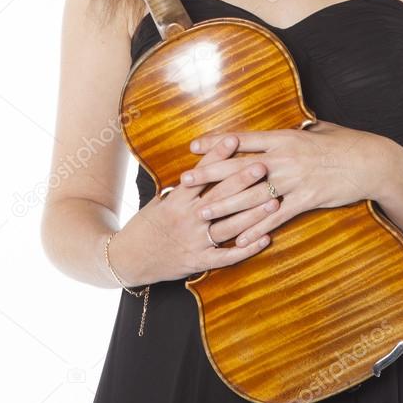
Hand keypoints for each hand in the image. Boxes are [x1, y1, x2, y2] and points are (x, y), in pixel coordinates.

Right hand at [109, 135, 280, 282]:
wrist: (128, 259)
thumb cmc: (145, 225)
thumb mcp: (159, 201)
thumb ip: (183, 189)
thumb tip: (204, 167)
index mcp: (177, 201)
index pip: (201, 174)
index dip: (217, 155)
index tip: (234, 140)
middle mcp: (187, 219)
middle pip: (220, 196)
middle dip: (243, 180)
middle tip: (263, 166)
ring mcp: (195, 242)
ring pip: (230, 226)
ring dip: (254, 213)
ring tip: (274, 200)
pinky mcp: (199, 262)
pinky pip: (227, 257)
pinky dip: (247, 248)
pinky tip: (266, 238)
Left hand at [184, 120, 383, 246]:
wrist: (370, 162)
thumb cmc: (344, 143)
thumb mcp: (316, 130)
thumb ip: (295, 132)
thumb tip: (284, 127)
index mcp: (283, 137)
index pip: (242, 140)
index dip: (216, 143)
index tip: (194, 147)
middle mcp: (284, 158)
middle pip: (238, 167)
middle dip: (209, 175)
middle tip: (184, 182)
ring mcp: (294, 180)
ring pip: (252, 195)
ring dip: (225, 205)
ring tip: (203, 213)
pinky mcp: (305, 199)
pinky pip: (276, 216)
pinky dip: (257, 228)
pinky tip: (241, 238)